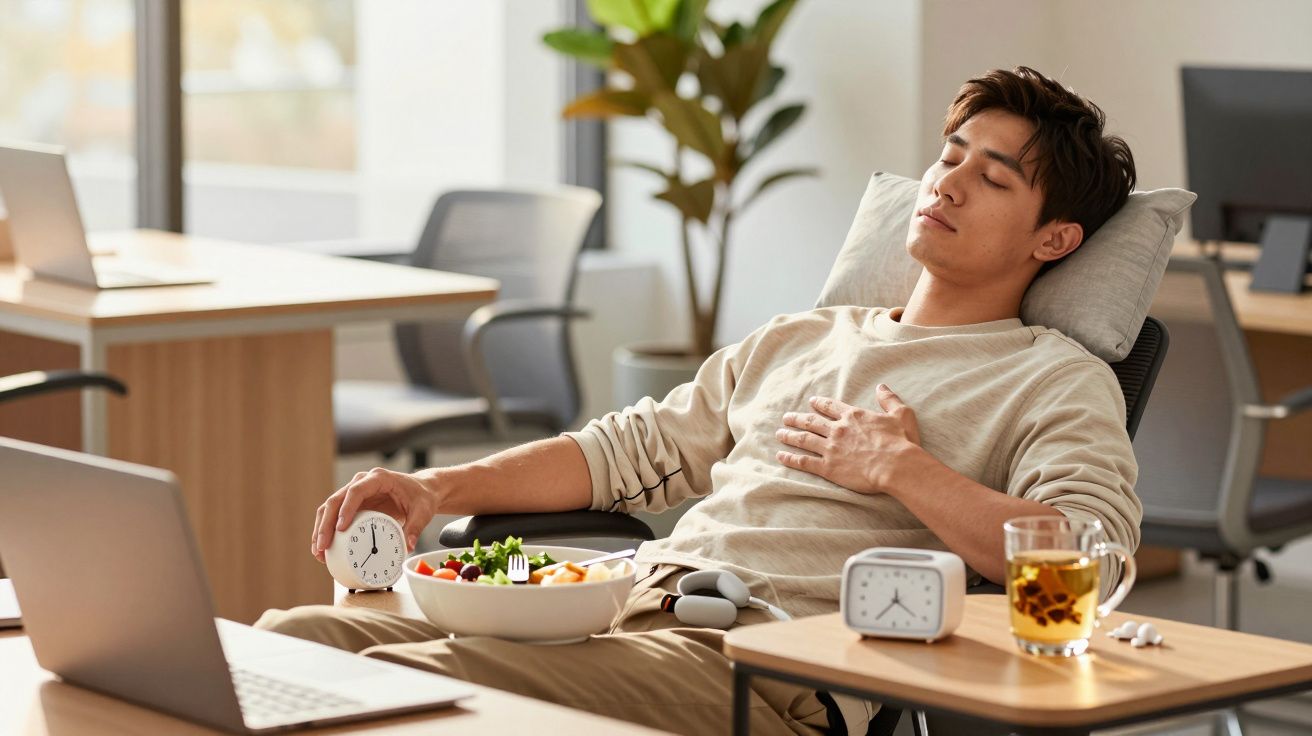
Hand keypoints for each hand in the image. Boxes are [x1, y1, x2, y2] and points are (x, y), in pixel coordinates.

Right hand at [311, 467, 438, 562]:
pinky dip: (327, 530)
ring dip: (321, 528)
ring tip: (318, 551)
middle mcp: (362, 482)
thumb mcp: (423, 511)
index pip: (356, 491)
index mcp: (378, 478)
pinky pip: (334, 515)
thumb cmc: (422, 497)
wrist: (422, 490)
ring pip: (330, 507)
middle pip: (336, 500)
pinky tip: (324, 548)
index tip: (340, 529)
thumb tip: (407, 546)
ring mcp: (355, 492)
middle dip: (326, 524)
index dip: (346, 509)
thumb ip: (416, 527)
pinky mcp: (353, 504)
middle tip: (322, 545)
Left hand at [774, 385, 926, 494]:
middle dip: (796, 418)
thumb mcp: (901, 415)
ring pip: (804, 439)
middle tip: (786, 417)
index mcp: (854, 416)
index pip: (831, 406)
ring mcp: (831, 448)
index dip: (819, 404)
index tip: (811, 402)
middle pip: (811, 421)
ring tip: (779, 433)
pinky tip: (781, 456)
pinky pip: (804, 461)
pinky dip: (791, 458)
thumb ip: (889, 400)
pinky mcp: (828, 467)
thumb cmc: (901, 442)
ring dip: (789, 435)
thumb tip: (882, 386)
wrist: (896, 466)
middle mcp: (838, 429)